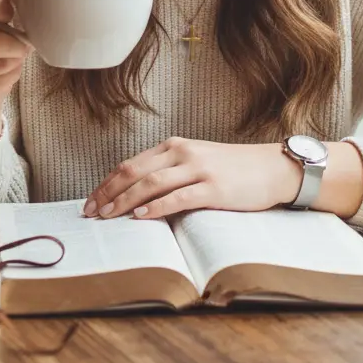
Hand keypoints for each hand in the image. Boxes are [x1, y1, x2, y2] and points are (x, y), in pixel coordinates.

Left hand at [84, 138, 304, 220]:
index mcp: (173, 146)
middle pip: (134, 172)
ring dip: (125, 201)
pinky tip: (141, 216)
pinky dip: (156, 206)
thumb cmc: (232, 169)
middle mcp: (182, 152)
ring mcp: (198, 169)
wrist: (272, 168)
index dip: (107, 183)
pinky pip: (178, 197)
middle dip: (108, 192)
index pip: (130, 164)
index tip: (90, 201)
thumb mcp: (196, 162)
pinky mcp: (214, 187)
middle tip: (91, 212)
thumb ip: (169, 171)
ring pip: (151, 183)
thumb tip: (136, 195)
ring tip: (108, 216)